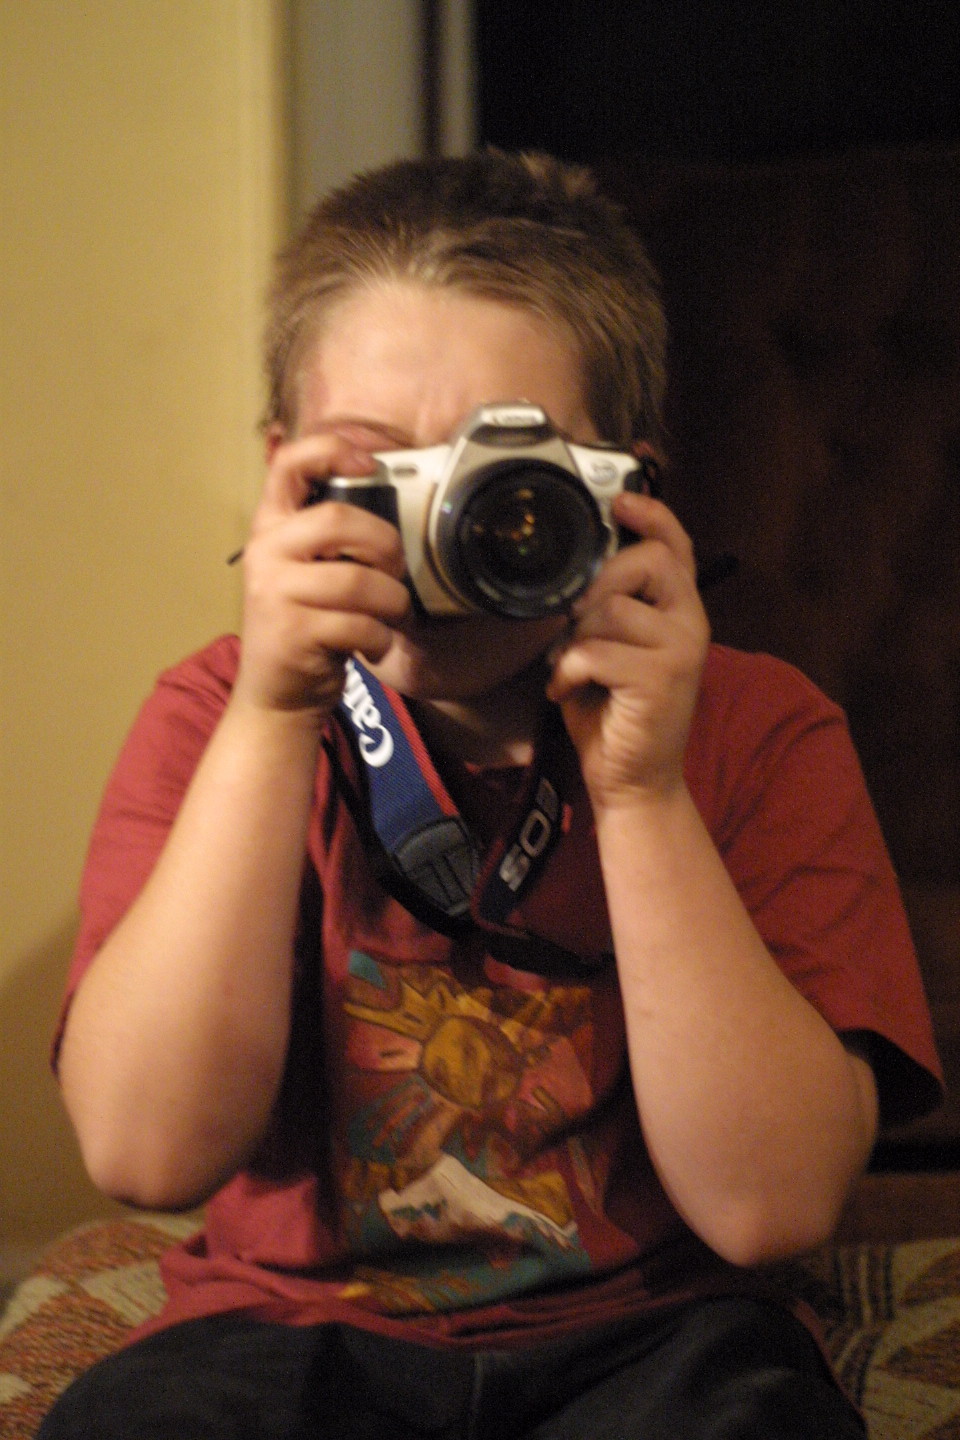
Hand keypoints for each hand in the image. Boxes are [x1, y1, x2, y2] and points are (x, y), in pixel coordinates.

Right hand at [235, 431, 410, 716]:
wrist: (276, 694)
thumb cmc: (306, 624)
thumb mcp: (308, 571)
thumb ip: (331, 539)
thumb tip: (391, 504)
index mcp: (271, 527)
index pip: (288, 465)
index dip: (331, 451)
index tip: (371, 464)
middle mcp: (266, 552)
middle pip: (339, 519)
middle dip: (385, 544)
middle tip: (395, 570)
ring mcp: (275, 592)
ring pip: (359, 581)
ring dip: (391, 601)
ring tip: (390, 615)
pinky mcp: (292, 632)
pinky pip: (360, 624)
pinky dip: (379, 638)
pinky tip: (372, 645)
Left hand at [546, 491, 709, 807]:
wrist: (632, 781)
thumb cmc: (613, 713)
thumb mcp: (609, 648)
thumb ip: (606, 608)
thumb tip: (571, 573)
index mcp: (678, 611)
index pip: (676, 546)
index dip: (652, 515)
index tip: (620, 502)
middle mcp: (690, 624)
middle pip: (646, 560)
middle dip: (597, 582)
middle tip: (575, 620)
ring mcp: (681, 650)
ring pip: (611, 608)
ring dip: (576, 638)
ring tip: (572, 668)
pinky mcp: (661, 678)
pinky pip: (594, 650)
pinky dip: (567, 670)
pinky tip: (566, 691)